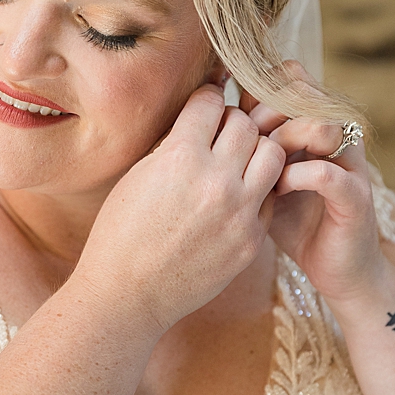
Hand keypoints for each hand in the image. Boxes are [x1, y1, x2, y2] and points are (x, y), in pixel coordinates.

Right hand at [75, 83, 285, 332]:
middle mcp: (216, 182)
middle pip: (245, 124)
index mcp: (180, 159)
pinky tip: (237, 196)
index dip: (205, 100)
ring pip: (272, 154)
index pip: (211, 102)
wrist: (128, 295)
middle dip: (232, 122)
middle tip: (220, 134)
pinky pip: (270, 196)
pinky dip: (257, 189)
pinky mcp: (252, 239)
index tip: (203, 107)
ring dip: (256, 150)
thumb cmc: (122, 234)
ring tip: (237, 161)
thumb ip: (174, 144)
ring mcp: (239, 212)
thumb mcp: (139, 175)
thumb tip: (200, 116)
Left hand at [241, 63, 384, 303]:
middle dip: (267, 111)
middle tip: (246, 139)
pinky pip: (325, 174)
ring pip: (320, 125)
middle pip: (303, 92)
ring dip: (285, 140)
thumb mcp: (265, 176)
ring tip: (262, 164)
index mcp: (316, 123)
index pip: (289, 77)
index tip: (232, 114)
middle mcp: (338, 136)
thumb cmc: (296, 221)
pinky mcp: (356, 199)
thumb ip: (248, 143)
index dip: (257, 88)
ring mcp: (350, 165)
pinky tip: (277, 190)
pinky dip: (295, 178)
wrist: (337, 270)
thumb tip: (205, 112)